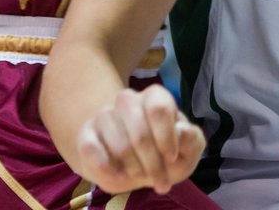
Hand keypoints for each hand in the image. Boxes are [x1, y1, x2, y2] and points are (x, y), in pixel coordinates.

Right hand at [76, 85, 204, 194]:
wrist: (131, 167)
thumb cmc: (163, 154)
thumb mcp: (186, 151)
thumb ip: (192, 139)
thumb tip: (181, 131)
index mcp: (155, 97)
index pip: (158, 108)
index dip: (166, 138)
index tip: (171, 157)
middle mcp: (127, 100)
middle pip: (140, 133)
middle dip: (153, 164)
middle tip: (160, 181)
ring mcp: (104, 115)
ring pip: (119, 145)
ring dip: (134, 169)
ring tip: (141, 176)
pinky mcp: (86, 134)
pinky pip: (92, 151)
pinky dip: (108, 169)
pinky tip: (119, 174)